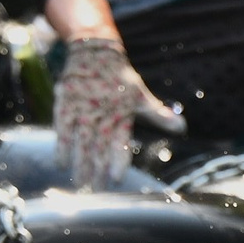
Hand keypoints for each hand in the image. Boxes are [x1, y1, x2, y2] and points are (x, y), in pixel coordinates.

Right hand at [53, 38, 183, 191]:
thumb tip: (182, 127)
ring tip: (81, 184)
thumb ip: (158, 115)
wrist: (95, 52)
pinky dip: (62, 148)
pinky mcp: (66, 105)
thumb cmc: (120, 78)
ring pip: (82, 143)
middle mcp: (102, 115)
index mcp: (122, 114)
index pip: (120, 142)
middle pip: (100, 148)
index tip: (116, 178)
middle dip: (98, 171)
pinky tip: (61, 164)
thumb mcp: (141, 96)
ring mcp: (83, 111)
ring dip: (81, 165)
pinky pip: (63, 130)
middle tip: (97, 191)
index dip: (118, 160)